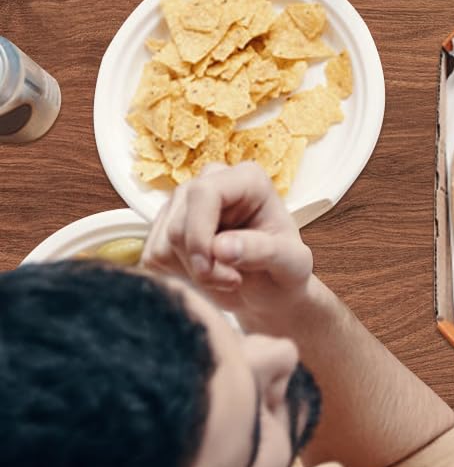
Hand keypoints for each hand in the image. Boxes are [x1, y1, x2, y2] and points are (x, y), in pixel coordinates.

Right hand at [142, 163, 313, 323]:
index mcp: (247, 179)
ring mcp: (183, 203)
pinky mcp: (164, 227)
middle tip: (232, 280)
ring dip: (190, 274)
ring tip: (226, 278)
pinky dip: (176, 276)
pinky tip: (206, 277)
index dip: (199, 233)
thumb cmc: (284, 268)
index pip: (203, 193)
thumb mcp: (289, 263)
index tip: (210, 267)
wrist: (270, 288)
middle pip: (179, 224)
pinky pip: (152, 257)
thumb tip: (221, 247)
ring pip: (162, 244)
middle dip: (200, 264)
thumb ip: (261, 251)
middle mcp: (211, 182)